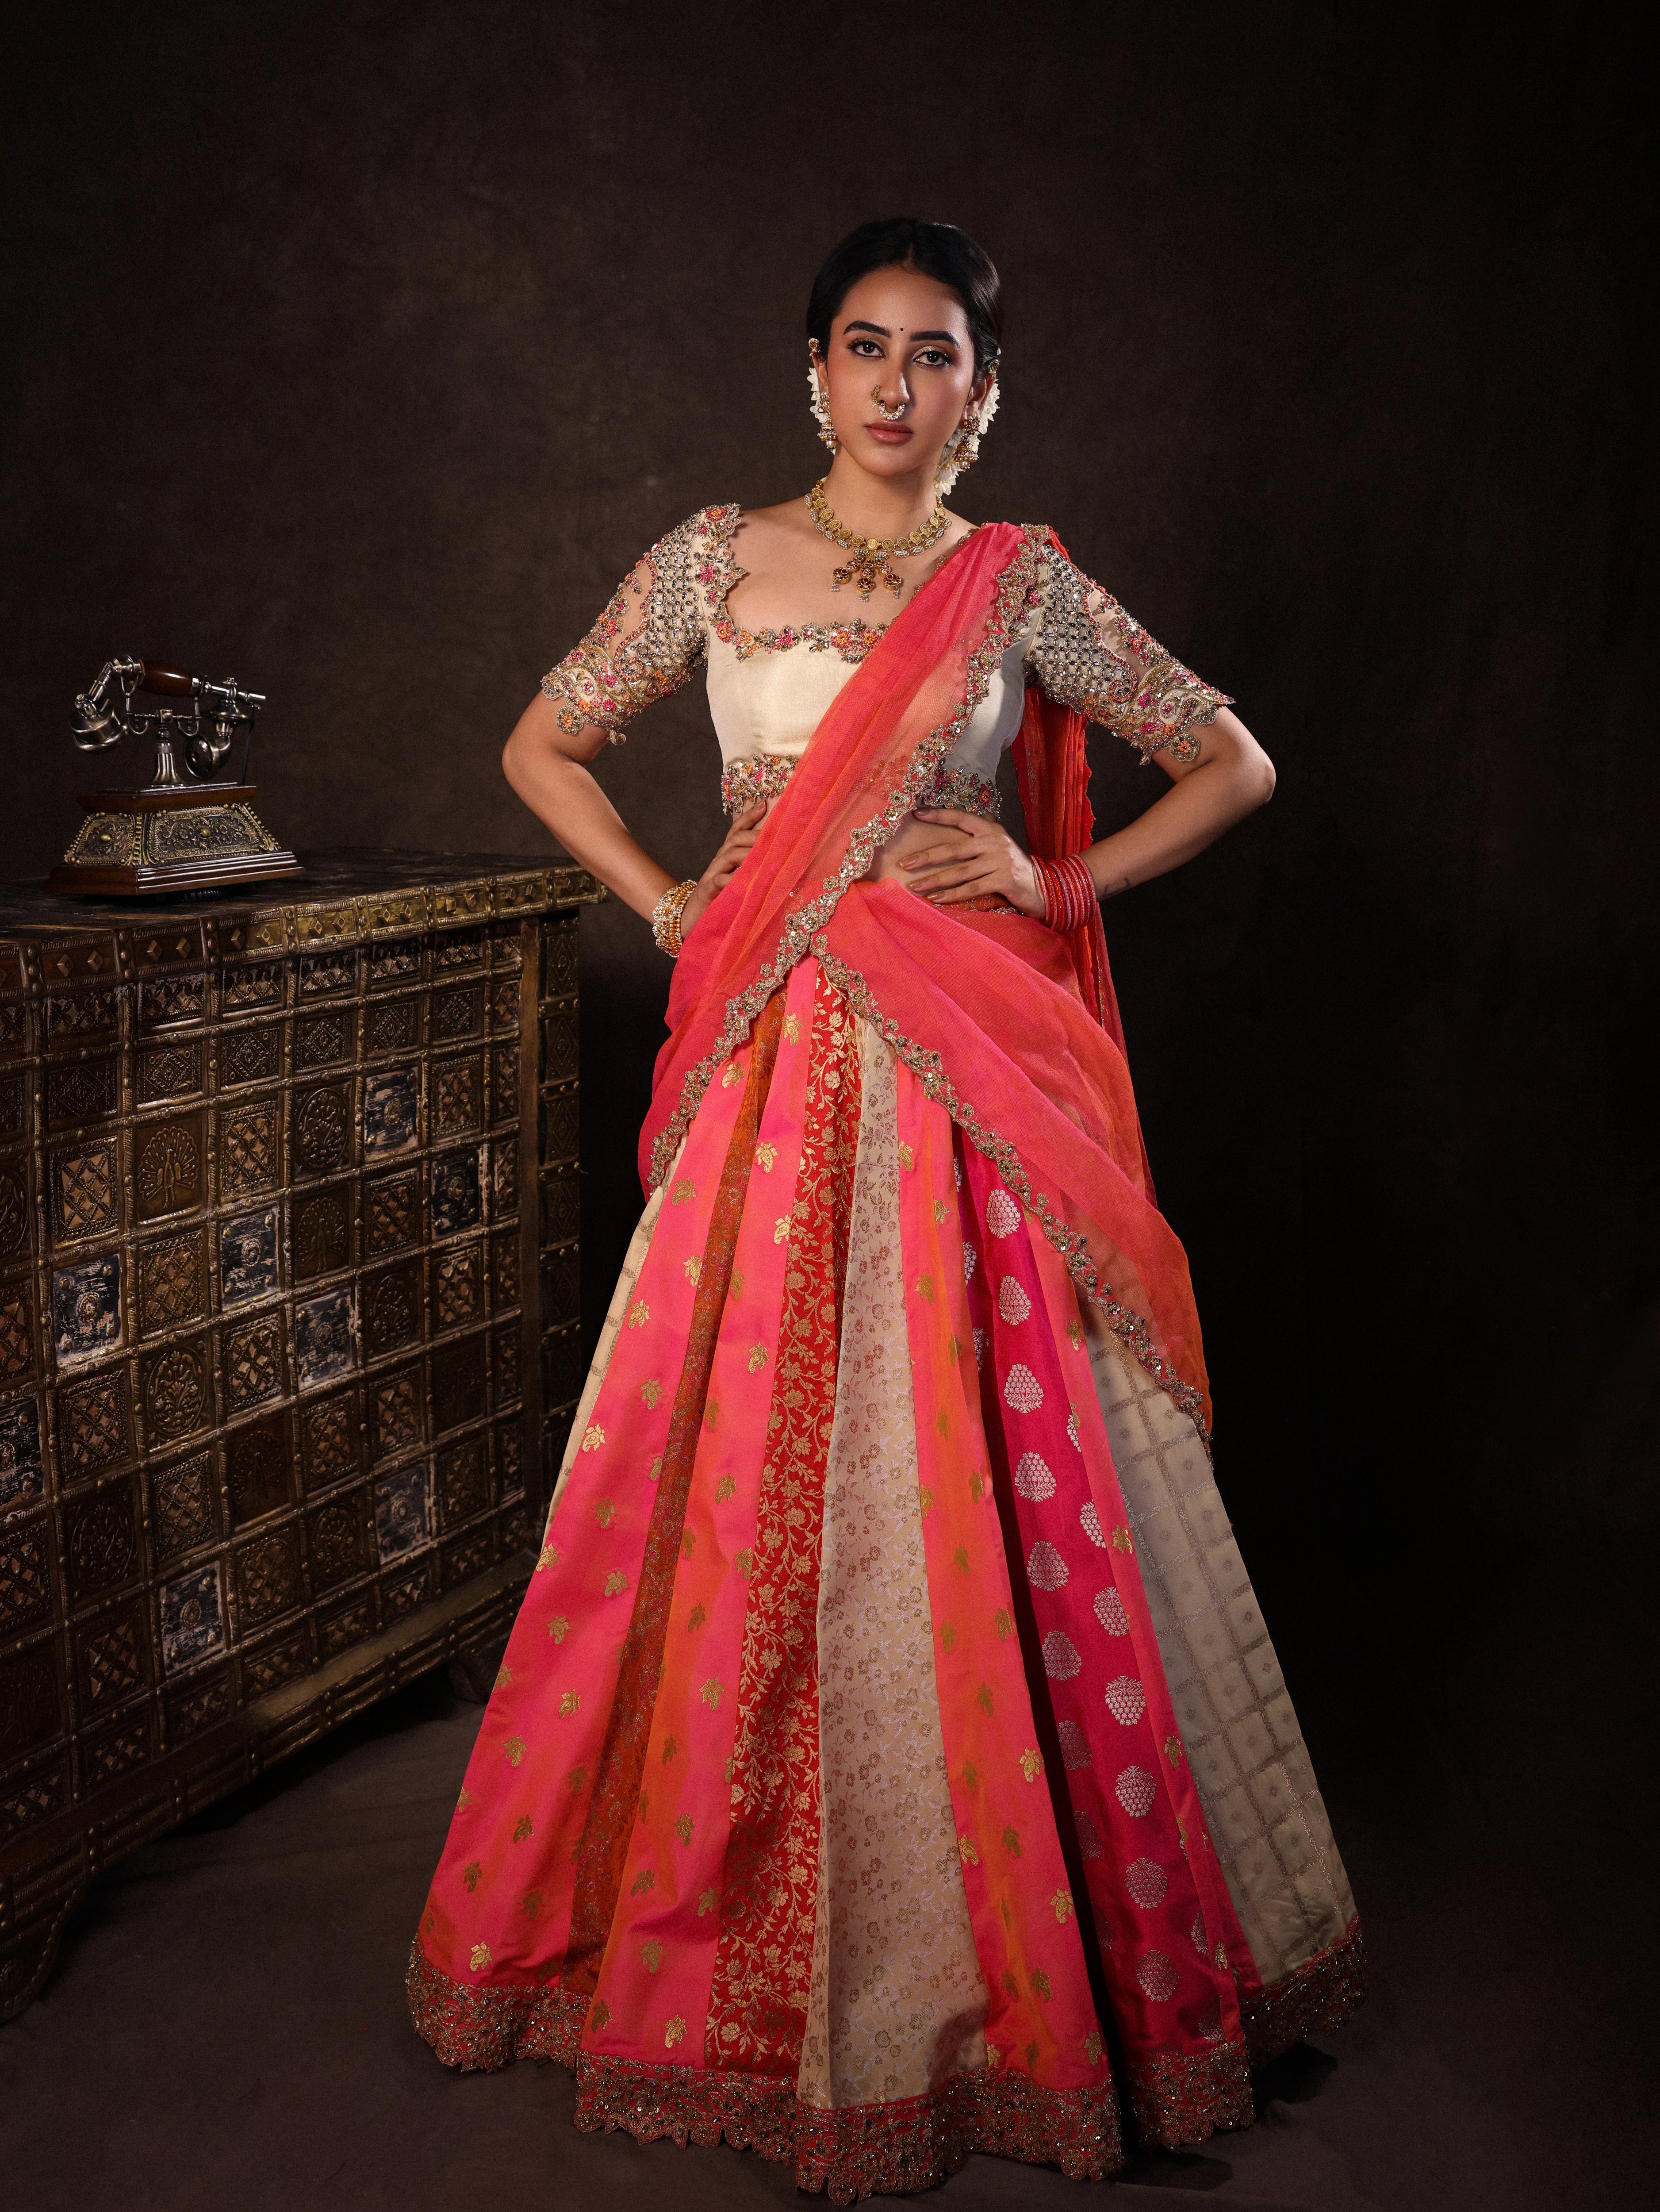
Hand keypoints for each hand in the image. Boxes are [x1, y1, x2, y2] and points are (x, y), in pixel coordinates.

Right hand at [680, 800, 769, 938]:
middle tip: (776, 836)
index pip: (736, 830)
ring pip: (729, 855)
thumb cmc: (719, 899)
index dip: (749, 816)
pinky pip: (720, 881)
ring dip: (748, 852)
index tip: (764, 803)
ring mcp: (712, 874)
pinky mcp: (707, 891)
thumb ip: (751, 870)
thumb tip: (777, 862)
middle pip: (736, 839)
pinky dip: (732, 879)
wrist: (691, 919)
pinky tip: (745, 880)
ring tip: (765, 853)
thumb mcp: (737, 881)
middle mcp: (719, 861)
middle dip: (755, 834)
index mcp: (726, 857)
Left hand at [899, 808, 1048, 916]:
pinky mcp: (1004, 880)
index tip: (916, 813)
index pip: (961, 818)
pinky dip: (952, 895)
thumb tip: (943, 846)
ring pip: (960, 871)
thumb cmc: (1012, 868)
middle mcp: (995, 841)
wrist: (1042, 886)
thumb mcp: (997, 848)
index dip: (939, 815)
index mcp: (991, 829)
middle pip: (954, 848)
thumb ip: (976, 842)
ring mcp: (1000, 860)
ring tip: (915, 886)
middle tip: (905, 862)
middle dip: (927, 856)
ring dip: (935, 880)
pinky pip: (972, 888)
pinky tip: (936, 899)